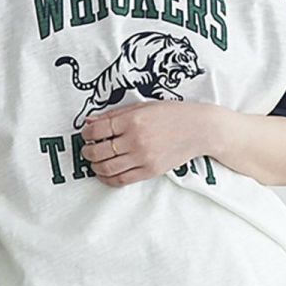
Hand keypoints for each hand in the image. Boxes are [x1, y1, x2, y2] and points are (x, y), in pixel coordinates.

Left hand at [80, 102, 221, 186]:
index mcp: (133, 119)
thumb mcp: (143, 106)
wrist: (199, 129)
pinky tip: (104, 174)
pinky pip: (122, 180)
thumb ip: (115, 114)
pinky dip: (108, 179)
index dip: (87, 133)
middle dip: (87, 151)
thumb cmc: (171, 114)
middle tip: (86, 149)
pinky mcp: (149, 171)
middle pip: (100, 150)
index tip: (85, 134)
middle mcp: (136, 139)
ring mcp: (143, 157)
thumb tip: (89, 121)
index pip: (99, 129)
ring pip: (108, 168)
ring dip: (95, 166)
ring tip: (93, 162)